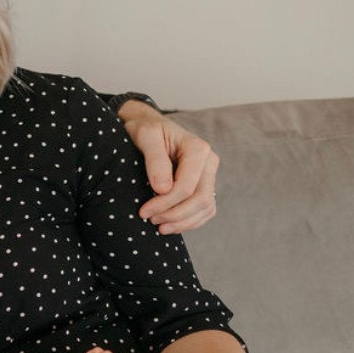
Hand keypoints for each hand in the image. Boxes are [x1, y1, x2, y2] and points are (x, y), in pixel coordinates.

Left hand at [117, 100, 219, 233]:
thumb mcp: (146, 136)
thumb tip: (163, 189)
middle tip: (150, 220)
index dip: (165, 203)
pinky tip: (171, 225)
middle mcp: (209, 161)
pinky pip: (206, 209)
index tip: (143, 212)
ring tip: (159, 227)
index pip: (186, 187)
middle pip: (200, 200)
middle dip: (174, 215)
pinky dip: (191, 221)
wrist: (150, 125)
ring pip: (206, 207)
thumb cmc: (146, 129)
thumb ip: (155, 160)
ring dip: (183, 222)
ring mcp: (209, 174)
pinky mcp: (206, 184)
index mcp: (198, 148)